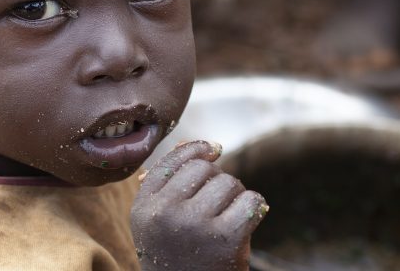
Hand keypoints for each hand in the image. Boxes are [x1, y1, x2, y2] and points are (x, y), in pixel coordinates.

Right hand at [131, 140, 268, 270]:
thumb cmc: (180, 255)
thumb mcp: (161, 221)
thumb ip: (170, 183)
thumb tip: (191, 143)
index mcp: (144, 206)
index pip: (174, 160)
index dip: (198, 149)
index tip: (214, 149)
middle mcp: (164, 212)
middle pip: (205, 168)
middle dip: (218, 180)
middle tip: (218, 206)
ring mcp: (194, 224)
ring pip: (230, 183)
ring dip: (236, 197)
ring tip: (227, 220)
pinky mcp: (225, 237)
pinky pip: (252, 201)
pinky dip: (256, 210)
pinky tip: (246, 225)